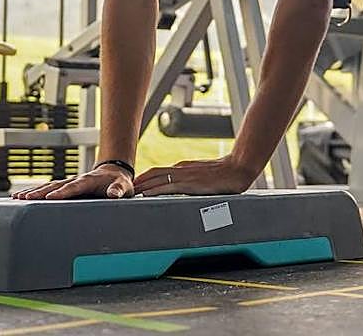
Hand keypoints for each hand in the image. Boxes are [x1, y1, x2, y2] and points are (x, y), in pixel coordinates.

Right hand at [12, 164, 133, 199]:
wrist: (114, 173)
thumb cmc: (119, 182)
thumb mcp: (124, 186)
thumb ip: (118, 190)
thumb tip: (113, 194)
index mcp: (89, 180)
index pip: (74, 186)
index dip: (63, 192)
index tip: (51, 197)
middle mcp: (76, 180)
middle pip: (55, 185)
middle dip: (40, 192)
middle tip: (25, 198)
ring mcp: (69, 183)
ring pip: (48, 186)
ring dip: (33, 192)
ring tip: (17, 198)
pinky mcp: (64, 187)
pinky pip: (48, 189)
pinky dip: (35, 192)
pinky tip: (21, 197)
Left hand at [134, 156, 257, 196]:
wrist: (238, 168)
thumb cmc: (224, 174)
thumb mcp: (203, 176)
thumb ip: (191, 181)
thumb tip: (182, 190)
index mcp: (182, 168)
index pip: (157, 172)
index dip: (144, 178)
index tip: (134, 186)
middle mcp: (180, 169)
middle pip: (152, 173)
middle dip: (138, 182)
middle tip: (124, 190)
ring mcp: (184, 175)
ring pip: (156, 179)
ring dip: (142, 186)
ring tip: (129, 194)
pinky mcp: (189, 183)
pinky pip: (167, 186)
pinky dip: (154, 190)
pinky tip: (147, 196)